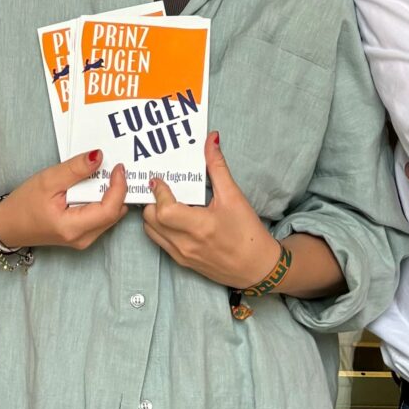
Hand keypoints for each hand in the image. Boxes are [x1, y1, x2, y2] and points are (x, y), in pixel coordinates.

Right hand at [0, 151, 127, 251]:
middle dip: (118, 190)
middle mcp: (83, 239)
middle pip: (113, 214)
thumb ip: (74, 169)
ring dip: (111, 195)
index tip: (118, 167)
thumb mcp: (48, 181)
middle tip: (114, 167)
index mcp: (73, 228)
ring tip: (106, 175)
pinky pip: (101, 218)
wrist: (8, 226)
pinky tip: (95, 187)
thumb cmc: (24, 205)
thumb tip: (99, 156)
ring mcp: (83, 240)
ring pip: (110, 217)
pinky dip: (103, 201)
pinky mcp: (81, 236)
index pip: (109, 210)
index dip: (119, 188)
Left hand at [142, 134, 280, 289]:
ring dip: (152, 215)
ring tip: (164, 201)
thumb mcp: (234, 196)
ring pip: (151, 232)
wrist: (257, 268)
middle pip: (151, 219)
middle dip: (151, 201)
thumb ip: (218, 167)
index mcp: (199, 226)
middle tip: (159, 187)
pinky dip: (158, 228)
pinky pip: (160, 243)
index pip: (164, 209)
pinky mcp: (182, 263)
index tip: (159, 179)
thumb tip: (211, 140)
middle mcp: (185, 244)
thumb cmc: (248, 233)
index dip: (158, 191)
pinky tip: (172, 218)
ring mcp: (182, 255)